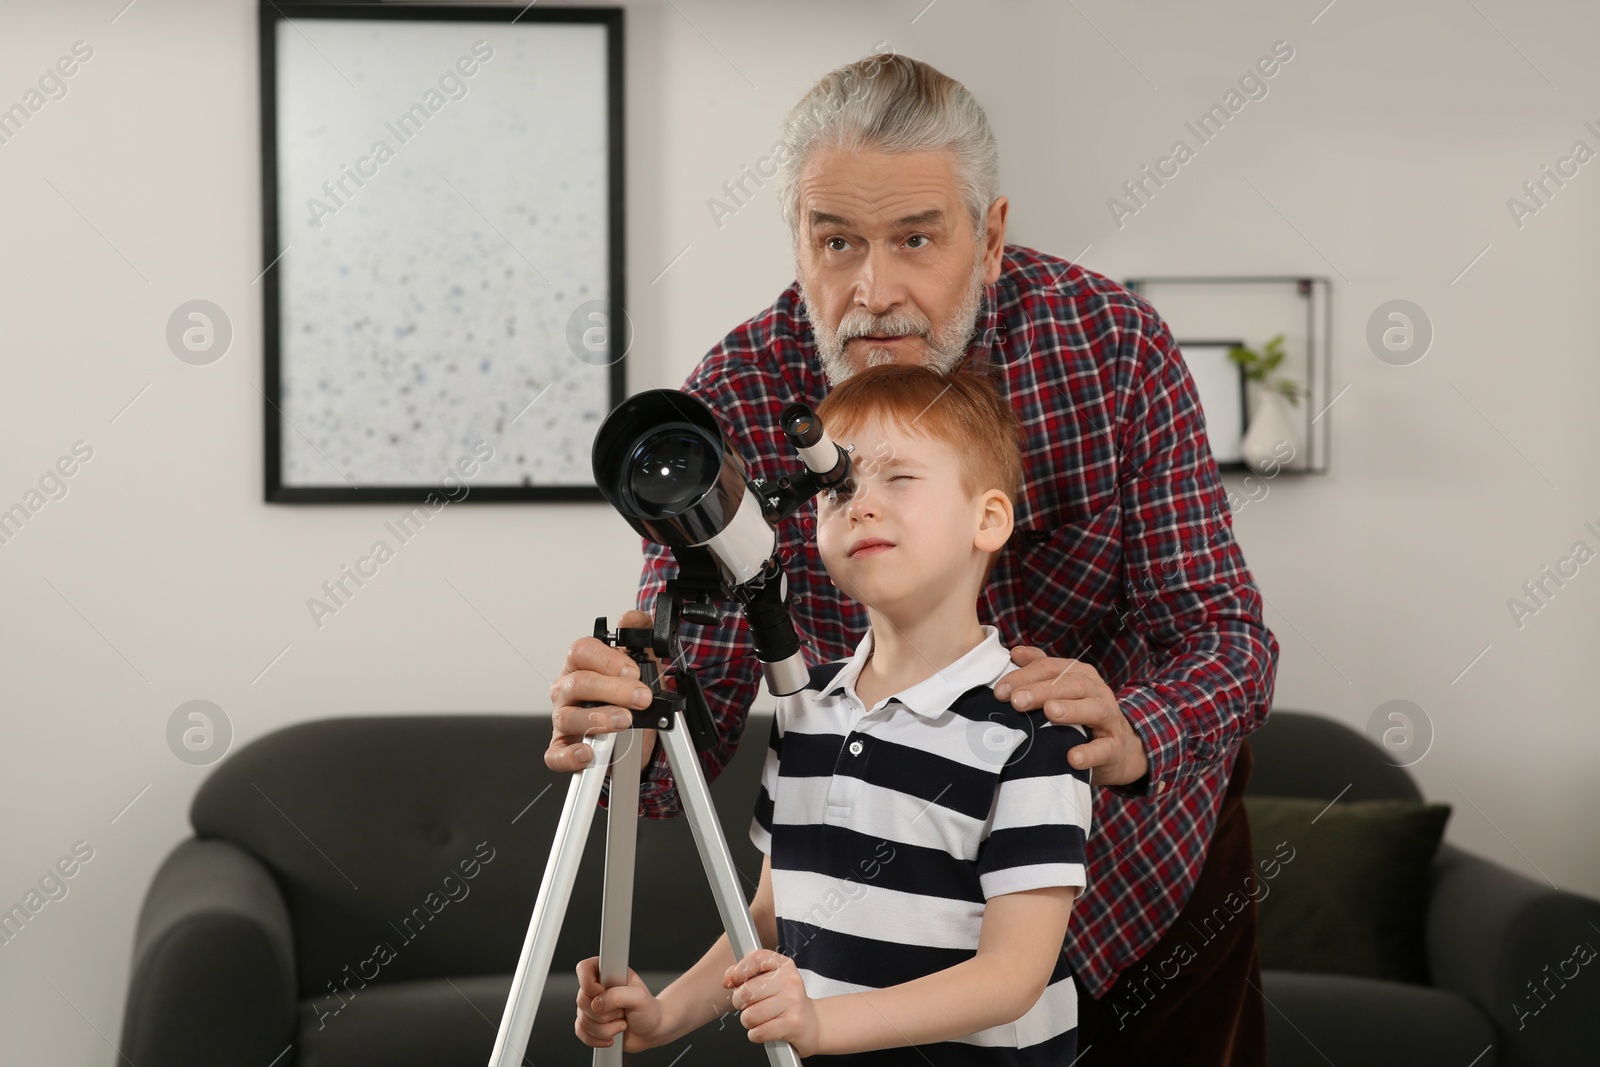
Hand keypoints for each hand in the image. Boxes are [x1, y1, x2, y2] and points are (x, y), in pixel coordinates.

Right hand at [546, 609, 658, 772]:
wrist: (633, 728)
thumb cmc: (628, 690)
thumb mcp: (641, 659)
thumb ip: (639, 633)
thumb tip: (632, 618)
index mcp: (581, 664)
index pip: (581, 651)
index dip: (607, 660)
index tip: (633, 670)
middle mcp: (567, 689)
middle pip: (578, 684)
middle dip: (614, 690)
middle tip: (641, 698)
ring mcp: (563, 717)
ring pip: (567, 717)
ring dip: (598, 719)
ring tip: (624, 721)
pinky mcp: (563, 746)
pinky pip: (555, 753)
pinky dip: (569, 756)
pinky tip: (588, 753)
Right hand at [574, 956, 671, 1052]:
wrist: (652, 1031)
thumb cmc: (648, 1010)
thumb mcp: (639, 997)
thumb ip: (617, 995)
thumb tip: (596, 1004)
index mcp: (608, 972)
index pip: (584, 969)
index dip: (590, 985)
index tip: (604, 993)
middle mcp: (597, 988)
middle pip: (582, 1000)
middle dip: (605, 1013)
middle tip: (622, 1011)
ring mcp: (592, 1006)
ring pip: (582, 1020)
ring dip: (605, 1029)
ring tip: (622, 1023)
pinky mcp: (590, 1024)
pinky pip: (581, 1033)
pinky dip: (597, 1039)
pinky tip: (611, 1038)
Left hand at [724, 949, 819, 1055]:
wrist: (812, 1024)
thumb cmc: (786, 1001)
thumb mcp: (770, 980)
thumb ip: (746, 974)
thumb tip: (728, 979)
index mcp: (784, 965)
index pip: (755, 959)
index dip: (739, 971)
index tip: (733, 981)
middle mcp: (790, 981)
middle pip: (746, 991)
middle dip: (740, 1003)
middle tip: (750, 1005)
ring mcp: (793, 1002)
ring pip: (749, 1015)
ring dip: (748, 1022)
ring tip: (760, 1019)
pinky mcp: (792, 1024)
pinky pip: (758, 1032)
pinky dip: (756, 1034)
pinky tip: (765, 1029)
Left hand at [994, 646, 1148, 786]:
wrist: (1119, 749)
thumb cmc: (1081, 714)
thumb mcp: (1062, 689)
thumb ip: (1040, 669)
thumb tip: (1015, 652)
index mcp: (1079, 674)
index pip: (1050, 668)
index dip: (1024, 676)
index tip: (1000, 691)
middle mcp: (1096, 691)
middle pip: (1070, 684)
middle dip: (1041, 690)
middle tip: (1017, 700)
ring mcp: (1108, 718)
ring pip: (1093, 708)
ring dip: (1071, 710)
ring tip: (1050, 712)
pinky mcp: (1114, 747)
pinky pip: (1104, 749)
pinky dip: (1089, 753)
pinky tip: (1072, 757)